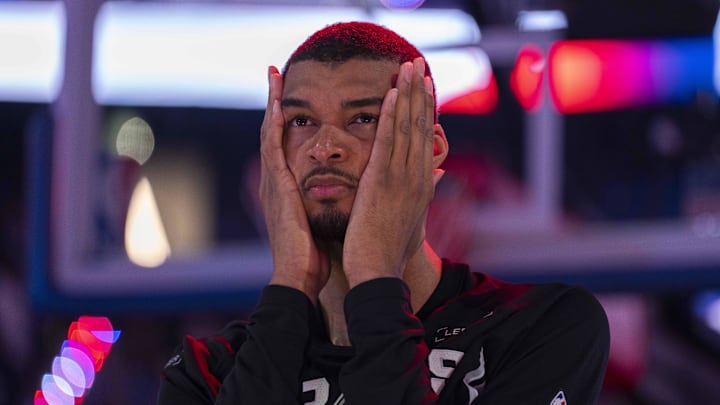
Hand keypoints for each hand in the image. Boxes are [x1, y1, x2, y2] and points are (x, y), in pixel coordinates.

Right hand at [259, 66, 328, 301]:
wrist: (300, 275)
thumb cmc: (315, 253)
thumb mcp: (323, 219)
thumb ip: (331, 200)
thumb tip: (351, 190)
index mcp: (288, 186)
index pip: (286, 143)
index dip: (289, 118)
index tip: (292, 95)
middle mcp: (276, 179)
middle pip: (274, 130)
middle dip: (274, 101)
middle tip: (275, 73)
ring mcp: (273, 181)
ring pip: (270, 130)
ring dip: (272, 101)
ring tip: (273, 75)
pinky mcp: (276, 185)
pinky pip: (273, 145)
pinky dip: (274, 122)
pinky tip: (278, 102)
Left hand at [342, 58, 439, 285]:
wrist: (378, 272)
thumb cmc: (390, 250)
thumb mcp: (414, 219)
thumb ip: (425, 192)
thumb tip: (437, 173)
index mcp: (422, 185)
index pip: (425, 139)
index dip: (426, 109)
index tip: (425, 85)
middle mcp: (417, 177)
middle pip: (420, 126)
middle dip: (420, 92)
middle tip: (418, 63)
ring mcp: (401, 178)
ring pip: (407, 128)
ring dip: (408, 94)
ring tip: (408, 66)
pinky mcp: (382, 181)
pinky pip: (387, 141)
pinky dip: (391, 116)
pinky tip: (392, 93)